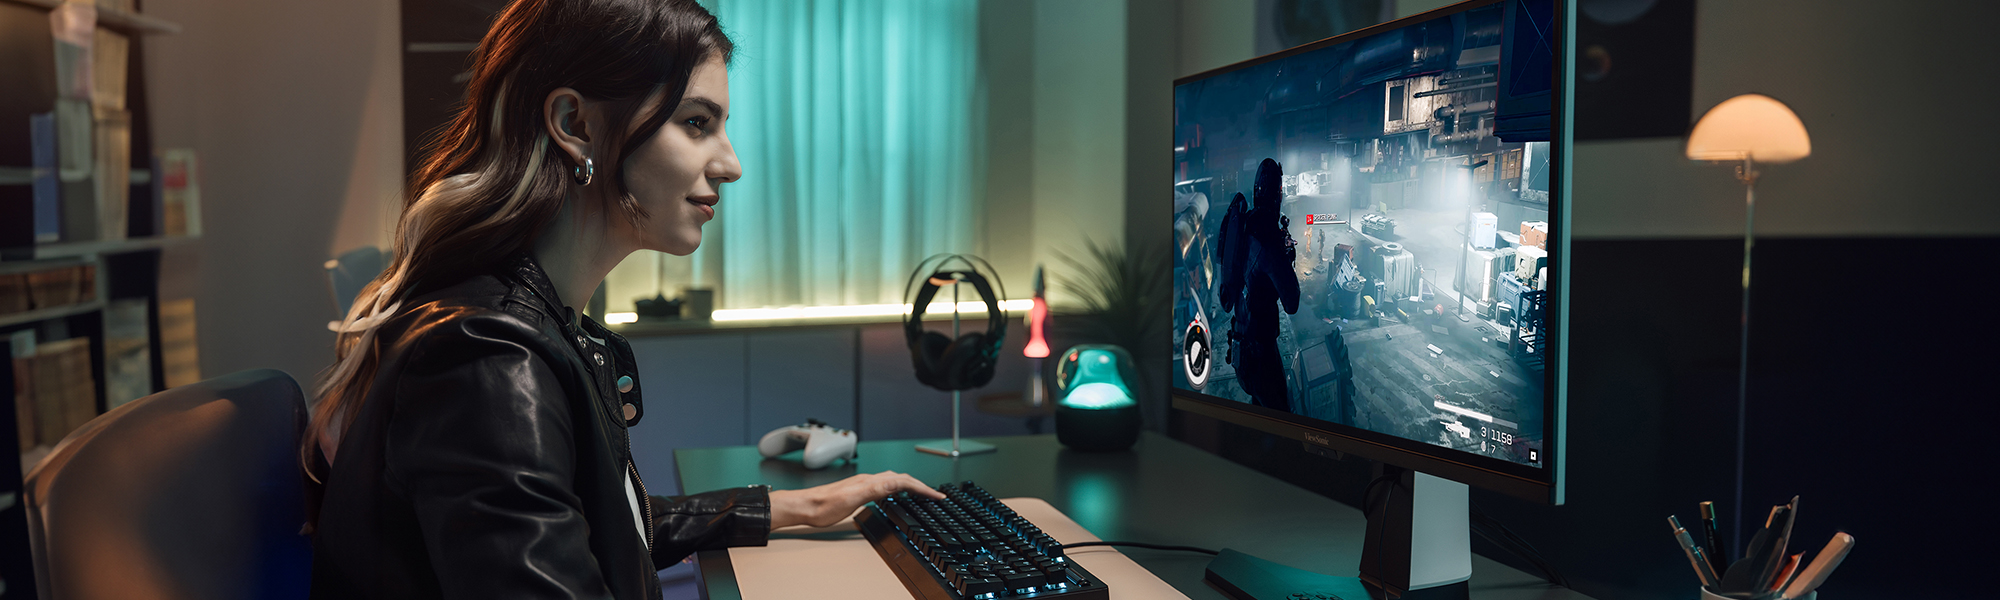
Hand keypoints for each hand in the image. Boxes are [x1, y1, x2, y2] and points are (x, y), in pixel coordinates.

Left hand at [769, 471, 943, 528]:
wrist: (804, 507)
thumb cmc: (823, 506)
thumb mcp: (851, 500)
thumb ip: (874, 490)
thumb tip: (896, 483)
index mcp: (870, 482)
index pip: (903, 481)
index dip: (922, 488)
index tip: (936, 495)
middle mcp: (868, 480)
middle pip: (901, 478)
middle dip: (920, 486)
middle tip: (934, 495)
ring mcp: (863, 485)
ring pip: (893, 481)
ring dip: (910, 486)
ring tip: (921, 493)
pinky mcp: (858, 491)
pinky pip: (884, 486)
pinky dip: (897, 489)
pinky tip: (894, 495)